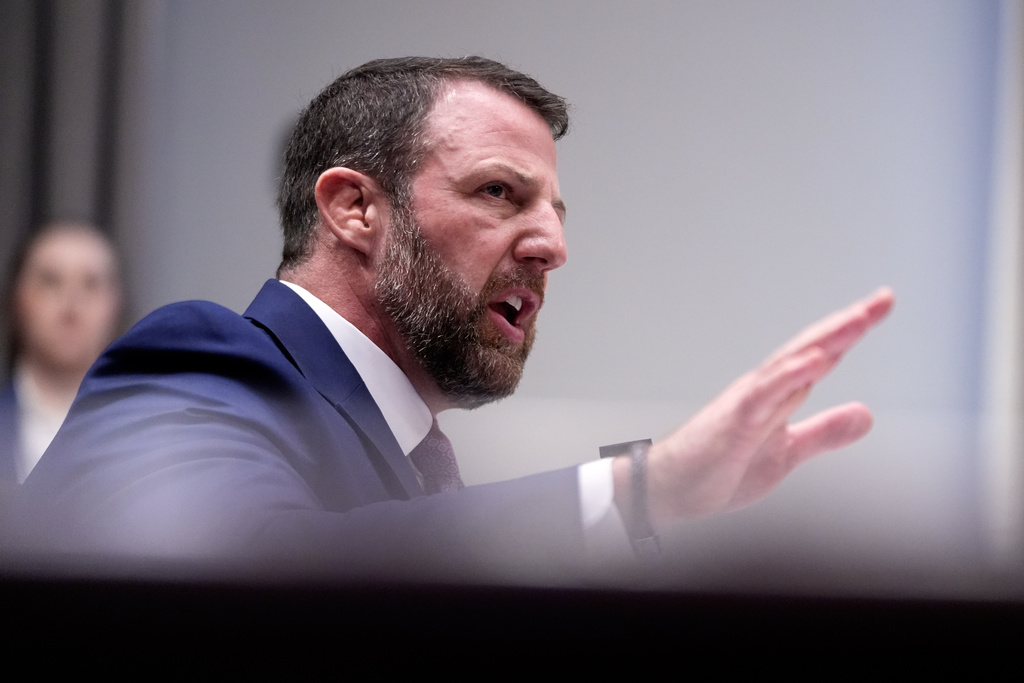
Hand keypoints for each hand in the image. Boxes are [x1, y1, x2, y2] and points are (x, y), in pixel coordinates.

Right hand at [615, 288, 894, 530]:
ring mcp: (747, 402)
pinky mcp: (733, 421)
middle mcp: (764, 389)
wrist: (669, 490)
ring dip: (824, 340)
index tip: (880, 305)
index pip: (821, 355)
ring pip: (790, 363)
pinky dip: (790, 375)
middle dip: (846, 324)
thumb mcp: (787, 453)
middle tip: (881, 300)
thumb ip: (824, 432)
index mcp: (778, 395)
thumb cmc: (716, 468)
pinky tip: (815, 362)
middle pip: (810, 348)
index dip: (850, 331)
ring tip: (857, 319)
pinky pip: (764, 394)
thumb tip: (864, 415)